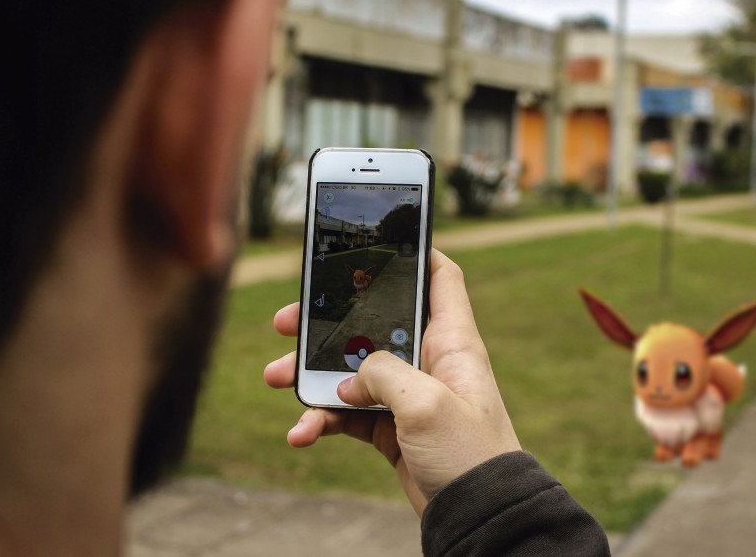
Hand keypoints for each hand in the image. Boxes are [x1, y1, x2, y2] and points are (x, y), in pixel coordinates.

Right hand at [263, 249, 520, 514]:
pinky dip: (321, 420)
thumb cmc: (470, 455)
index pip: (439, 277)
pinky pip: (348, 414)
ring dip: (311, 374)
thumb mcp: (426, 404)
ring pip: (351, 370)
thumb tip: (350, 377)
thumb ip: (383, 373)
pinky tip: (300, 433)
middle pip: (374, 322)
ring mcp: (409, 396)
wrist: (480, 517)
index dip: (413, 251)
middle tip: (287, 321)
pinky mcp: (393, 429)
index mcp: (451, 341)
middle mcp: (429, 361)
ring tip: (274, 378)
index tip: (375, 238)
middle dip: (328, 320)